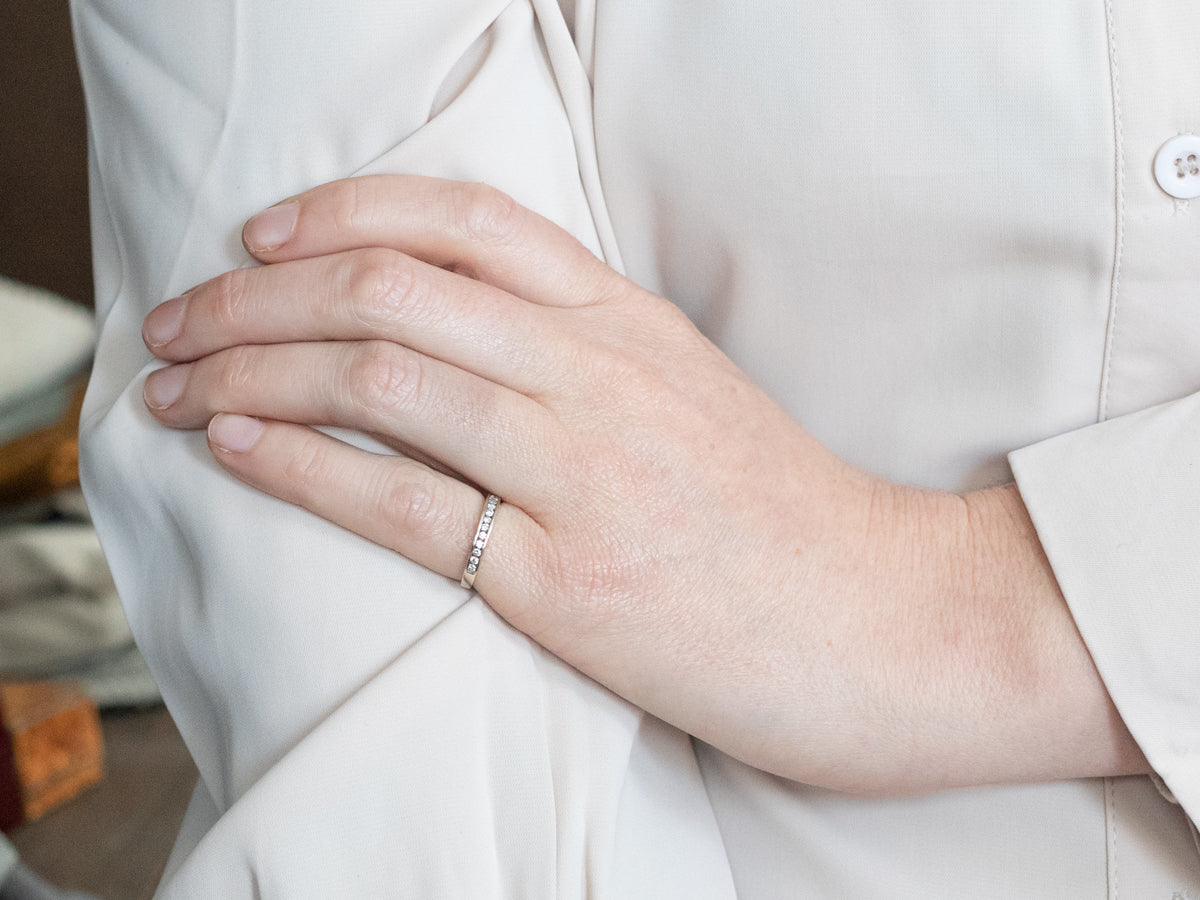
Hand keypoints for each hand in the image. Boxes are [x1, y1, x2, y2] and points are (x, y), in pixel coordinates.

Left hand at [142, 175, 1145, 792]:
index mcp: (628, 323)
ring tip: (173, 379)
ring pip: (381, 379)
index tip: (264, 236)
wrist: (878, 620)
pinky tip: (233, 444)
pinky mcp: (562, 582)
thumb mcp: (685, 389)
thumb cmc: (776, 514)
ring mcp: (582, 473)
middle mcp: (599, 376)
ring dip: (250, 368)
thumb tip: (458, 329)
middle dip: (257, 294)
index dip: (342, 212)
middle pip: (392, 289)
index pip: (464, 221)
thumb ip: (581, 346)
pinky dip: (297, 464)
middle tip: (180, 315)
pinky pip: (398, 504)